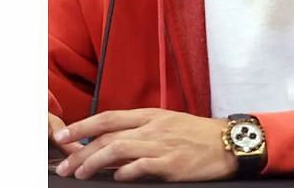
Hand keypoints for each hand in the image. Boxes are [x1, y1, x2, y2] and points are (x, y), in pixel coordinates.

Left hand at [52, 108, 236, 181]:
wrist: (230, 143)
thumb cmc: (200, 136)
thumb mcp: (170, 123)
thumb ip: (142, 130)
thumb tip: (112, 143)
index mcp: (152, 116)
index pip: (108, 118)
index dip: (81, 126)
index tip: (62, 135)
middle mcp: (154, 128)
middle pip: (107, 136)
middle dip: (80, 151)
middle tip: (65, 166)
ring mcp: (162, 145)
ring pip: (117, 149)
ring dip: (93, 162)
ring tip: (81, 173)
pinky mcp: (172, 163)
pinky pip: (141, 166)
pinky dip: (125, 172)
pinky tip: (118, 178)